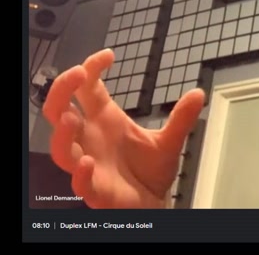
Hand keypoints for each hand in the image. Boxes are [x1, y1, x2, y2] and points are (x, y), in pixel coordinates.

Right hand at [43, 49, 203, 207]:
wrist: (155, 202)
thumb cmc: (150, 170)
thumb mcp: (170, 141)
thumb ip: (182, 118)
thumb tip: (198, 93)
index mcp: (104, 121)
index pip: (86, 89)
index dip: (90, 68)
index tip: (108, 55)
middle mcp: (90, 140)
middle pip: (59, 111)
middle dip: (61, 91)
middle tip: (77, 74)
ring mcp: (90, 165)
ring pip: (61, 149)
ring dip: (61, 134)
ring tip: (71, 118)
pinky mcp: (96, 191)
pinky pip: (80, 184)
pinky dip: (81, 174)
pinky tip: (88, 162)